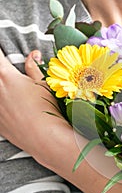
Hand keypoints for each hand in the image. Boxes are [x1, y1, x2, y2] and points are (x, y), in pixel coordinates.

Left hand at [0, 49, 69, 163]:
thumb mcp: (43, 84)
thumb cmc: (46, 109)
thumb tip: (33, 56)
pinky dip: (3, 105)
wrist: (44, 136)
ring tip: (15, 95)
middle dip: (3, 74)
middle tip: (11, 79)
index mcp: (5, 75)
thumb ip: (33, 68)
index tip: (3, 57)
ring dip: (3, 89)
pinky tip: (14, 108)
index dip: (1, 56)